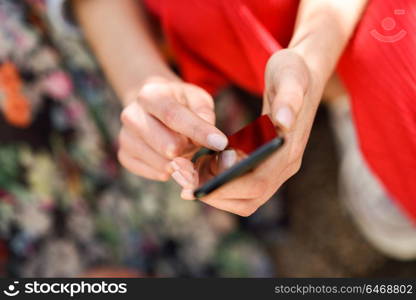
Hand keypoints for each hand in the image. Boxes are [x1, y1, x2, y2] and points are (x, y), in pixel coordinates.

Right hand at [118, 76, 227, 180]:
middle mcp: (131, 114)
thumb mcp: (197, 99)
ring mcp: (125, 136)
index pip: (174, 116)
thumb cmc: (180, 103)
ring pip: (161, 163)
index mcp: (150, 94)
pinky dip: (168, 170)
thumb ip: (205, 116)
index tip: (220, 142)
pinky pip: (152, 173)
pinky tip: (171, 159)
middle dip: (188, 149)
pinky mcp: (124, 155)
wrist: (152, 107)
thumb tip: (213, 139)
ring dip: (179, 161)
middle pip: (166, 145)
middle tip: (193, 143)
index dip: (198, 131)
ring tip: (181, 147)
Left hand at [169, 49, 323, 215]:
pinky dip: (221, 182)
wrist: (304, 72)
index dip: (227, 189)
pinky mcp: (268, 162)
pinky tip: (203, 167)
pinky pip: (243, 184)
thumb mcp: (289, 77)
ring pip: (246, 197)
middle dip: (217, 196)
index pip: (257, 183)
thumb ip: (288, 99)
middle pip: (250, 198)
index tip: (198, 188)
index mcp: (289, 150)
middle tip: (186, 186)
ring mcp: (277, 166)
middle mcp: (286, 164)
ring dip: (217, 192)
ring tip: (191, 175)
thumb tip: (283, 123)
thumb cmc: (293, 72)